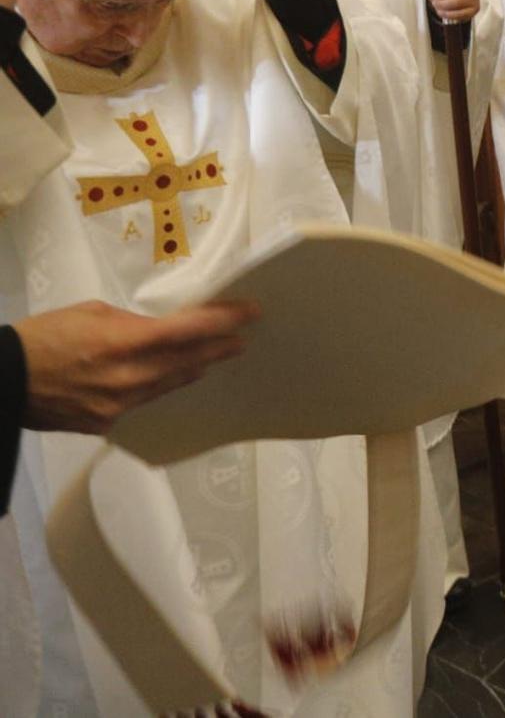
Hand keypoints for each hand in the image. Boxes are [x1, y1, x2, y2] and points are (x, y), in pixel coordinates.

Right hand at [16, 298, 259, 432]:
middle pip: (189, 361)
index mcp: (126, 342)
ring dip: (193, 369)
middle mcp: (130, 377)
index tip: (249, 313)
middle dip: (218, 348)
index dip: (225, 321)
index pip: (191, 330)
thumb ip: (133, 324)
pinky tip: (167, 379)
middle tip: (241, 339)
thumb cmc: (43, 337)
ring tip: (212, 357)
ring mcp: (120, 405)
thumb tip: (159, 332)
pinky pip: (144, 403)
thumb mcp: (92, 313)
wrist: (3, 381)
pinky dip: (158, 387)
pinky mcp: (107, 423)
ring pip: (170, 384)